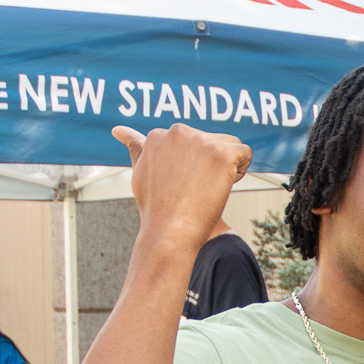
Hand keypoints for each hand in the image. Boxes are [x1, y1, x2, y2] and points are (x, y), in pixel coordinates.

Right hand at [112, 124, 250, 245]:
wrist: (170, 233)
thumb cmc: (157, 208)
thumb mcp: (140, 173)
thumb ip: (136, 148)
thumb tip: (118, 130)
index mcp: (157, 135)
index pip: (191, 144)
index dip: (192, 167)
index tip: (182, 186)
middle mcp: (177, 132)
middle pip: (210, 142)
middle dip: (209, 165)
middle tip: (194, 190)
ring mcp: (199, 141)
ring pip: (229, 146)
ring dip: (226, 167)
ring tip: (207, 189)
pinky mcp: (221, 153)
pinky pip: (245, 153)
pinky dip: (240, 172)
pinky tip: (223, 187)